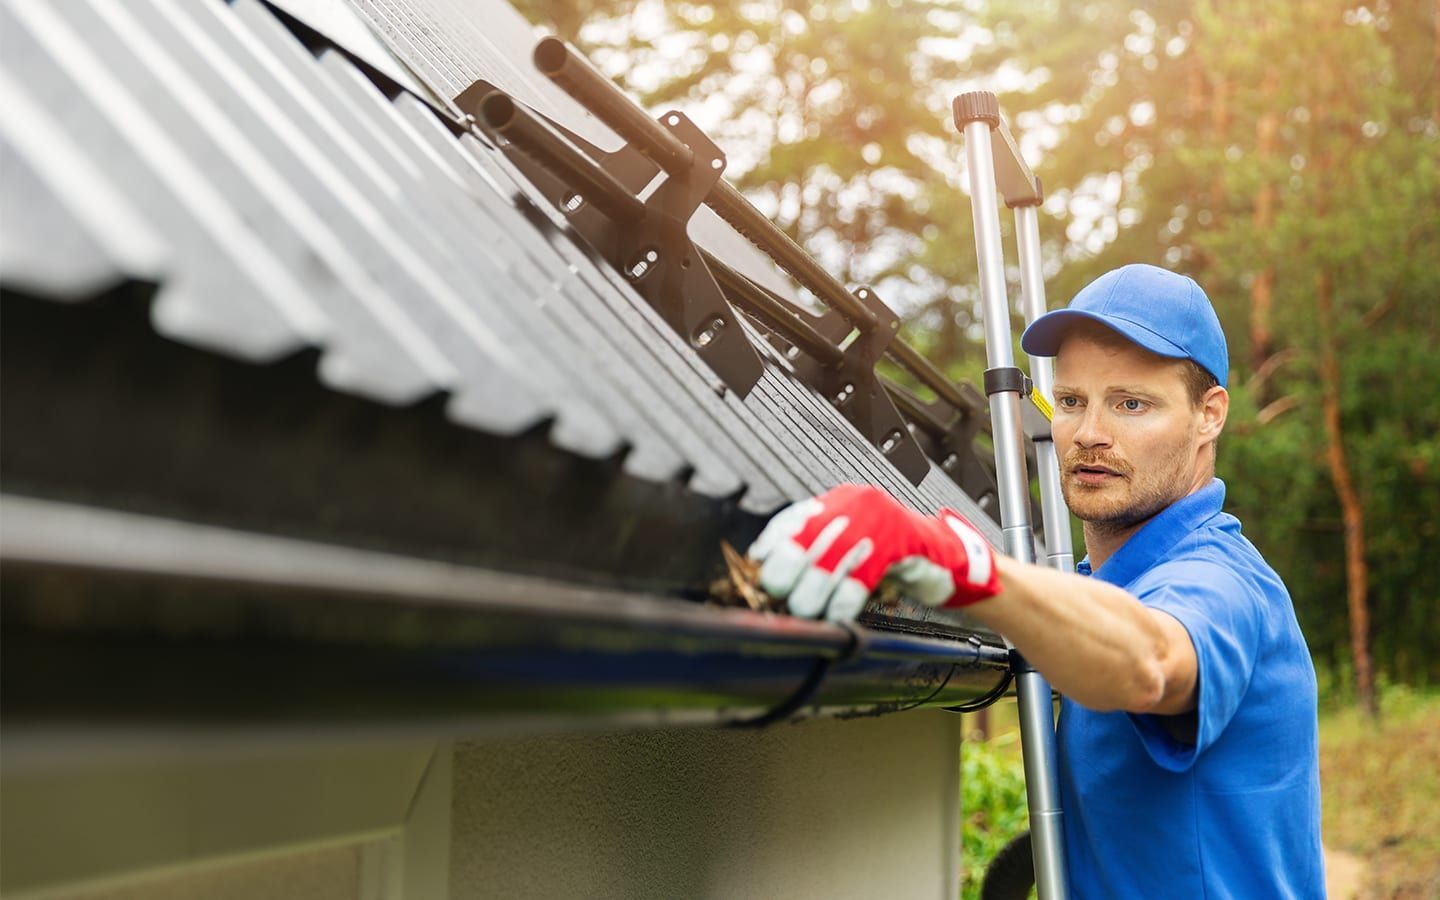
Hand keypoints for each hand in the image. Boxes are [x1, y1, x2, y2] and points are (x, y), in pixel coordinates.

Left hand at [746, 484, 1000, 621]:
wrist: (945, 556)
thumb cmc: (892, 555)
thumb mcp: (850, 543)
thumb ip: (817, 548)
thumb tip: (768, 566)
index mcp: (840, 500)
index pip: (791, 519)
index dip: (771, 547)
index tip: (758, 570)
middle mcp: (855, 503)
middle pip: (804, 541)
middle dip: (787, 577)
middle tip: (782, 599)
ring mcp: (877, 521)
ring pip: (828, 564)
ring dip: (812, 595)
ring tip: (806, 611)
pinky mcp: (898, 544)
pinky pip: (858, 579)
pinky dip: (842, 602)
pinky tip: (837, 615)